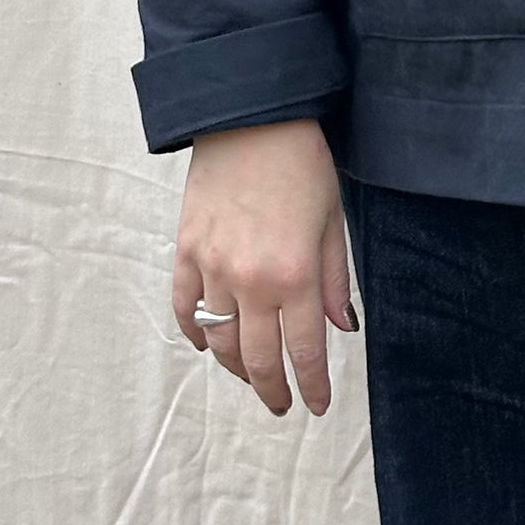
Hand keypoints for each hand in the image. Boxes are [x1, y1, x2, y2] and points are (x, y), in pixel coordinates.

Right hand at [172, 118, 355, 416]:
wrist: (251, 118)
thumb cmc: (302, 162)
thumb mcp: (333, 218)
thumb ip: (334, 278)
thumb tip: (340, 328)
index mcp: (296, 273)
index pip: (304, 350)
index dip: (311, 385)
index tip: (317, 406)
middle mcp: (251, 280)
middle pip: (257, 359)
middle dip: (273, 390)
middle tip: (282, 404)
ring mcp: (212, 268)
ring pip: (219, 342)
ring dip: (236, 368)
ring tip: (252, 376)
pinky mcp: (185, 252)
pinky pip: (184, 309)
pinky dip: (195, 334)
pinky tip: (207, 344)